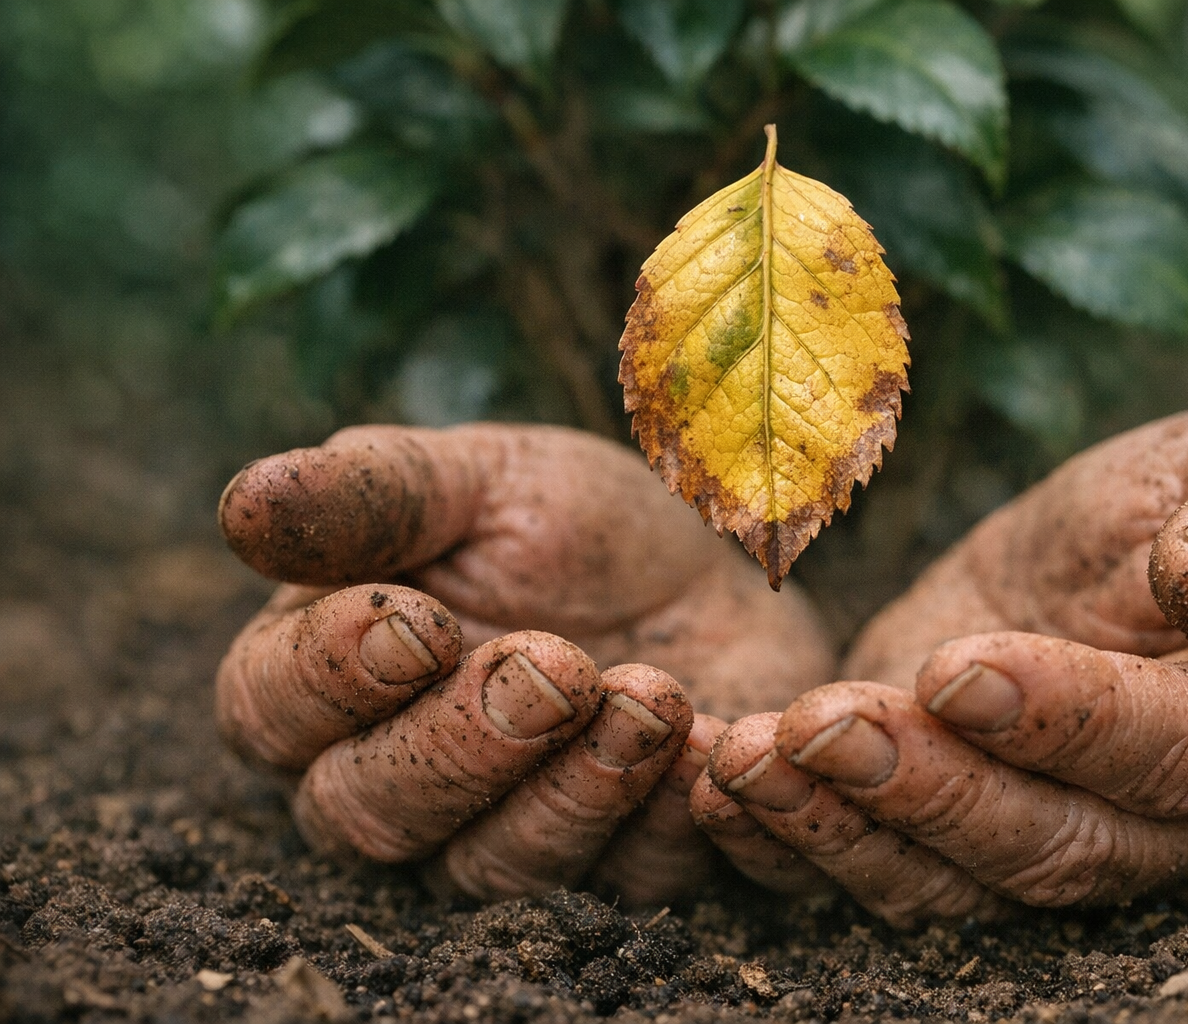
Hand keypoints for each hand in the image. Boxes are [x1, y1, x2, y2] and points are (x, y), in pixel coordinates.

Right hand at [216, 423, 833, 904]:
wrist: (721, 569)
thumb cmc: (576, 527)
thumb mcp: (485, 481)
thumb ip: (374, 498)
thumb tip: (243, 509)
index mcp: (334, 671)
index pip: (267, 707)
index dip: (329, 677)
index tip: (415, 622)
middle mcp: (397, 774)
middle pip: (366, 813)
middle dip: (459, 743)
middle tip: (551, 665)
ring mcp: (505, 832)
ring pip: (490, 866)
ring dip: (571, 788)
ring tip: (648, 693)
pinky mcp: (620, 861)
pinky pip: (626, 880)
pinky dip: (668, 818)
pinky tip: (705, 746)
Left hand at [693, 408, 1187, 923]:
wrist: (1173, 551)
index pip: (1183, 753)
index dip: (1071, 722)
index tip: (961, 668)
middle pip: (1060, 848)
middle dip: (931, 794)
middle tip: (819, 729)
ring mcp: (1075, 841)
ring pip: (960, 886)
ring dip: (844, 829)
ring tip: (745, 759)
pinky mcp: (969, 826)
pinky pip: (890, 867)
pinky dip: (798, 844)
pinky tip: (721, 784)